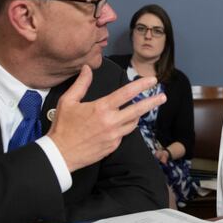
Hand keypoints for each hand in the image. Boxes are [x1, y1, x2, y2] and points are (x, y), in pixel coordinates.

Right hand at [47, 65, 166, 170]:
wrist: (60, 154)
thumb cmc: (62, 127)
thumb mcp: (68, 101)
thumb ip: (81, 84)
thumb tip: (87, 69)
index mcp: (101, 108)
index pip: (127, 93)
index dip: (142, 85)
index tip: (152, 80)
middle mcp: (111, 122)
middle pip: (138, 110)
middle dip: (152, 102)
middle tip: (163, 96)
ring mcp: (114, 136)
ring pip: (132, 123)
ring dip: (137, 115)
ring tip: (140, 109)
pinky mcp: (113, 147)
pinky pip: (123, 134)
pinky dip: (124, 127)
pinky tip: (121, 124)